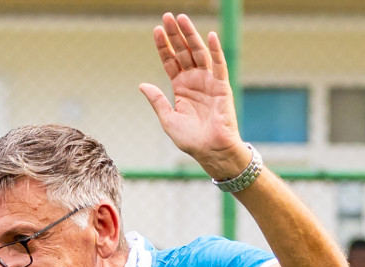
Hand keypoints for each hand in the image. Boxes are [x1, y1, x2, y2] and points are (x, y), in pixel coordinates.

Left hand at [139, 13, 250, 179]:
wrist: (211, 151)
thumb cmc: (191, 140)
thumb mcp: (168, 120)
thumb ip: (157, 101)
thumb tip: (142, 85)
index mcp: (180, 88)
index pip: (170, 61)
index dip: (163, 46)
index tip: (156, 30)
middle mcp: (194, 81)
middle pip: (183, 52)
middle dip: (175, 34)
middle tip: (167, 16)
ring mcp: (208, 81)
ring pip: (199, 53)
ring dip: (191, 35)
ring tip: (182, 19)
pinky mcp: (221, 86)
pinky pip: (219, 65)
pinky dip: (215, 50)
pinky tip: (209, 36)